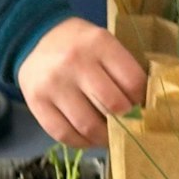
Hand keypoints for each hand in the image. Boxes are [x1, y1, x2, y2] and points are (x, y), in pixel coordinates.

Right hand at [15, 18, 146, 146]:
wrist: (35, 36)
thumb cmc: (79, 44)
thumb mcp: (103, 42)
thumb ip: (122, 69)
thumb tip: (144, 107)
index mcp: (99, 43)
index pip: (132, 82)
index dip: (142, 100)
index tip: (142, 106)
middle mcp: (75, 62)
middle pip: (113, 105)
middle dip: (126, 120)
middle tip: (128, 123)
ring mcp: (54, 84)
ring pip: (89, 126)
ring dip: (104, 136)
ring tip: (109, 135)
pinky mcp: (37, 102)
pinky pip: (64, 135)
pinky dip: (81, 142)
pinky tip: (88, 137)